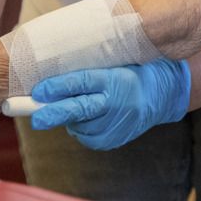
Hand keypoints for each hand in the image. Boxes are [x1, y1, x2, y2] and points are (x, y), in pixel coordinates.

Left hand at [29, 59, 190, 150]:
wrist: (164, 93)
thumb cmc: (132, 69)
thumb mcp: (114, 61)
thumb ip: (88, 68)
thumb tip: (51, 75)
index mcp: (114, 78)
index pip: (83, 82)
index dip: (59, 87)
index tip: (39, 91)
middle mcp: (116, 102)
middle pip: (80, 109)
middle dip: (54, 114)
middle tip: (36, 119)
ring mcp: (118, 123)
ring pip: (81, 127)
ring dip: (70, 120)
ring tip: (78, 107)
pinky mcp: (117, 139)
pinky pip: (90, 138)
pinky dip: (82, 130)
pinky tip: (90, 119)